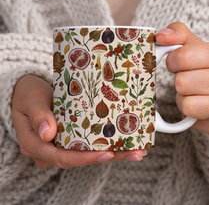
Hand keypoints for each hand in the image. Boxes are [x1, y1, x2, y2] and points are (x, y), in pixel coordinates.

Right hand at [12, 75, 145, 167]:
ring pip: (87, 153)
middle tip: (134, 153)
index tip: (106, 154)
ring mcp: (61, 144)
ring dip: (113, 152)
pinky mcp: (69, 138)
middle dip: (108, 156)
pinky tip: (123, 141)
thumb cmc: (28, 94)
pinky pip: (87, 144)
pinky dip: (106, 143)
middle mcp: (50, 149)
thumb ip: (38, 116)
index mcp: (36, 144)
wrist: (29, 92)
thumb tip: (48, 134)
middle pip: (80, 158)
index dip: (85, 158)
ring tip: (136, 149)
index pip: (62, 157)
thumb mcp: (31, 100)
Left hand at [156, 22, 208, 133]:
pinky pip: (193, 121)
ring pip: (187, 105)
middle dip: (181, 80)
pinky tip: (202, 104)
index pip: (184, 58)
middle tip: (189, 78)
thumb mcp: (198, 46)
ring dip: (184, 98)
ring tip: (195, 92)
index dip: (173, 61)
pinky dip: (192, 113)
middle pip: (183, 83)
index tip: (176, 62)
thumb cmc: (208, 65)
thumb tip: (161, 36)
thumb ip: (179, 36)